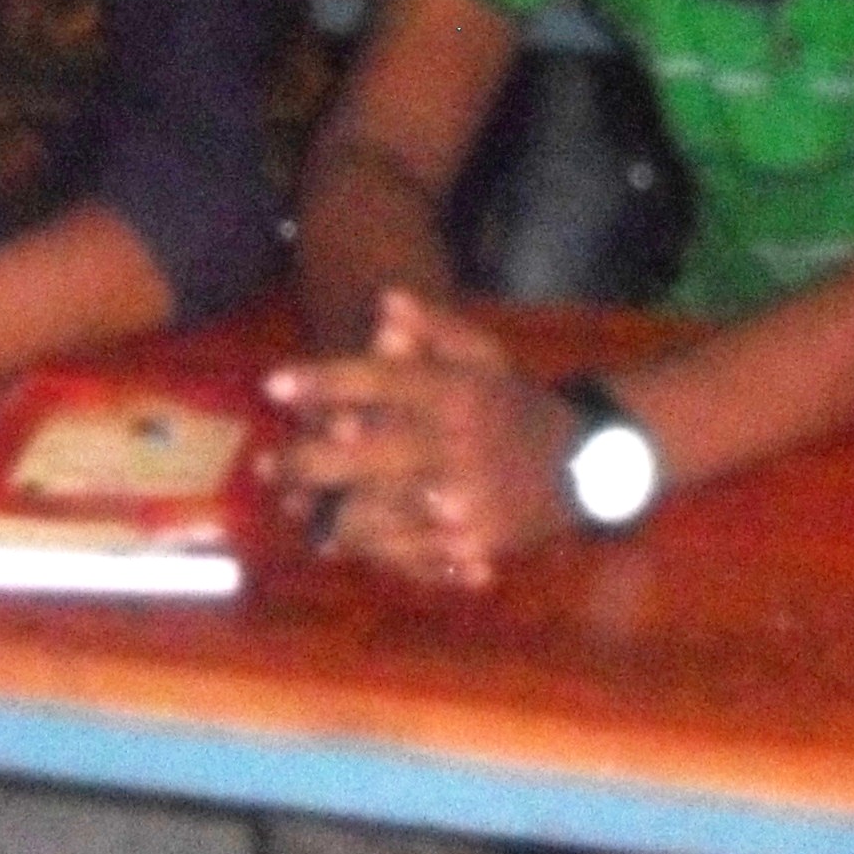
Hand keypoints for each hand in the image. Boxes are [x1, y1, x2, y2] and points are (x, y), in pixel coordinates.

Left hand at [265, 291, 578, 590]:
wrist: (586, 466)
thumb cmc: (514, 404)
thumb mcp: (485, 353)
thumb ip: (435, 326)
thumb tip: (385, 301)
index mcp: (459, 393)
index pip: (380, 381)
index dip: (322, 381)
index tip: (273, 385)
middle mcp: (457, 447)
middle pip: (360, 456)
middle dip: (302, 461)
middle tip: (266, 465)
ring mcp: (463, 503)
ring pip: (370, 513)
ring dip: (323, 512)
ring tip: (291, 504)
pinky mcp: (469, 545)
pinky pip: (401, 552)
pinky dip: (362, 547)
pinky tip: (335, 540)